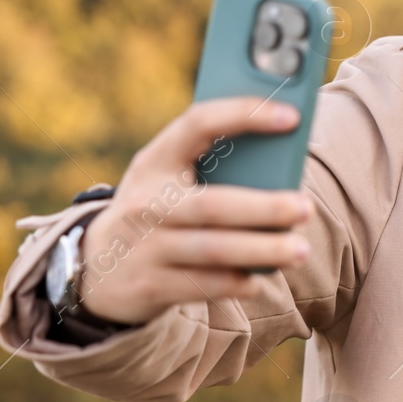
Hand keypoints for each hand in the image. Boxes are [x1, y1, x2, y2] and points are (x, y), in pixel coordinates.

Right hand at [77, 96, 314, 324]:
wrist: (96, 268)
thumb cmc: (158, 210)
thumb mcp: (168, 179)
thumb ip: (214, 169)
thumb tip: (284, 170)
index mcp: (154, 161)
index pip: (199, 124)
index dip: (244, 115)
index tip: (290, 116)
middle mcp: (145, 202)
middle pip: (213, 204)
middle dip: (265, 207)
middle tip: (306, 208)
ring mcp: (145, 247)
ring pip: (215, 250)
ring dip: (263, 251)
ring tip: (301, 250)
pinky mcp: (150, 286)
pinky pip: (206, 286)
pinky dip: (239, 283)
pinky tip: (260, 279)